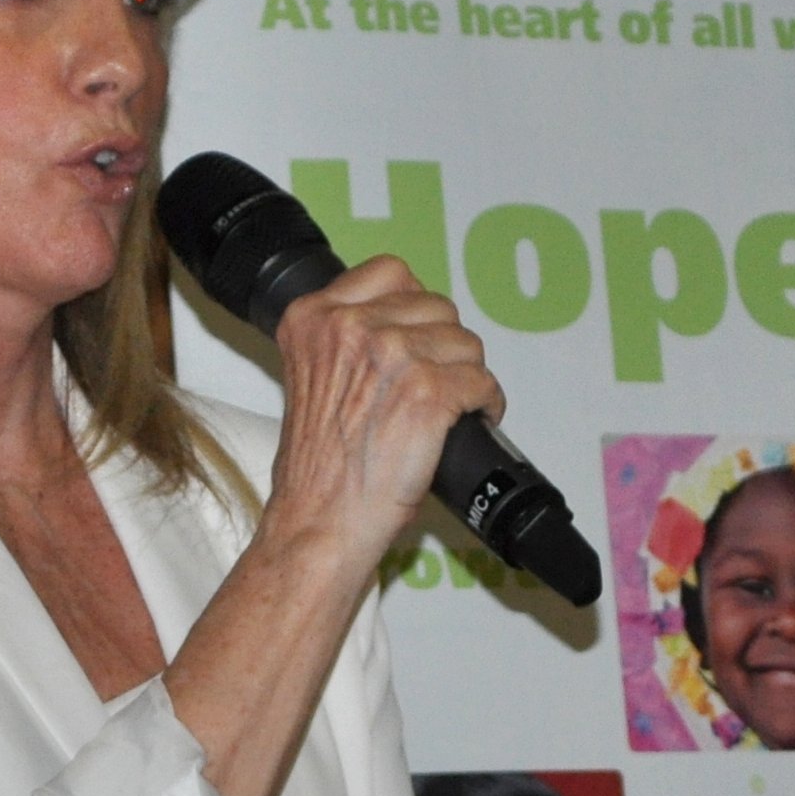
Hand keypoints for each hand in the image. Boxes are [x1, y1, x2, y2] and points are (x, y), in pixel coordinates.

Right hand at [264, 258, 505, 577]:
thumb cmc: (316, 472)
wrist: (319, 523)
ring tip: (450, 406)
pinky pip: (483, 382)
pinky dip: (486, 404)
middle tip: (435, 380)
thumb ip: (341, 343)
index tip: (416, 335)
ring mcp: (392, 356)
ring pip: (465, 342)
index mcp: (313, 318)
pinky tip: (469, 421)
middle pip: (436, 306)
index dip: (413, 307)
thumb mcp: (308, 380)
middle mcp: (351, 327)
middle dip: (443, 344)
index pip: (391, 272)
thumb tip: (399, 327)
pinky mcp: (429, 393)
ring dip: (466, 375)